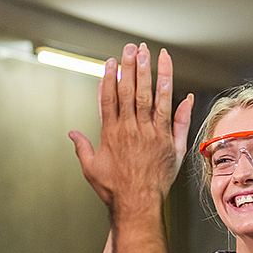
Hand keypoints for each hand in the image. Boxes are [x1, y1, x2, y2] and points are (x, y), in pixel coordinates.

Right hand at [69, 42, 193, 218]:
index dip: (110, 77)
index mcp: (111, 132)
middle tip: (133, 47)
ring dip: (151, 74)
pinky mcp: (168, 143)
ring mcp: (151, 134)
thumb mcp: (91, 168)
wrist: (136, 205)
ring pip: (151, 97)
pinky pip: (174, 117)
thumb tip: (73, 133)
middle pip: (130, 91)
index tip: (112, 61)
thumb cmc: (114, 189)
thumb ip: (83, 147)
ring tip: (152, 54)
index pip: (110, 97)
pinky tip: (179, 87)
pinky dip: (178, 102)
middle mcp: (131, 129)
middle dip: (132, 66)